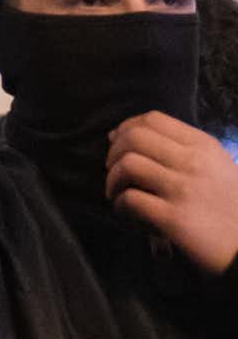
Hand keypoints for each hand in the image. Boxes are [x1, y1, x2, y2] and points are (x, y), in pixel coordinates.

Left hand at [107, 111, 237, 274]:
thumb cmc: (229, 205)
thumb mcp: (216, 166)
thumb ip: (179, 150)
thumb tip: (123, 135)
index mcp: (204, 145)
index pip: (153, 119)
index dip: (125, 128)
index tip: (117, 144)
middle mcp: (194, 161)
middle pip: (133, 138)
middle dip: (113, 153)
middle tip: (114, 172)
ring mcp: (183, 189)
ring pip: (127, 165)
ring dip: (112, 180)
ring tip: (118, 194)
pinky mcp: (174, 218)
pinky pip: (130, 200)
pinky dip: (119, 206)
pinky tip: (127, 213)